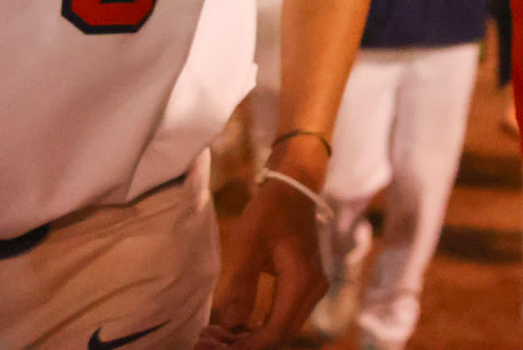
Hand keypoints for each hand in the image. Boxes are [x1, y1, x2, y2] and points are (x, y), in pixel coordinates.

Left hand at [201, 146, 328, 348]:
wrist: (295, 188)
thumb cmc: (270, 211)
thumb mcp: (249, 243)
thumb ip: (241, 285)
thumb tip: (229, 325)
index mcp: (302, 281)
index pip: (277, 331)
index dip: (247, 347)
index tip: (214, 347)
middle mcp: (313, 290)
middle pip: (282, 336)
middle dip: (247, 345)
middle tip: (209, 342)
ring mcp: (312, 289)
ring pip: (284, 329)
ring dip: (252, 338)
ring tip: (217, 336)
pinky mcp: (305, 287)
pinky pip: (284, 317)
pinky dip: (259, 327)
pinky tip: (234, 325)